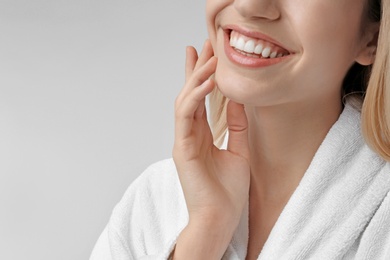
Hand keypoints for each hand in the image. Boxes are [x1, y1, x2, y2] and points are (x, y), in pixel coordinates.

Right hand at [172, 40, 249, 258]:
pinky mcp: (181, 148)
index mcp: (201, 136)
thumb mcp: (238, 151)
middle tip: (202, 45)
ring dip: (195, 78)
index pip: (200, 100)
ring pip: (185, 100)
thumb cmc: (227, 191)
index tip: (209, 56)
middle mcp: (189, 135)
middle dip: (196, 69)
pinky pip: (186, 116)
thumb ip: (236, 126)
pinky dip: (195, 97)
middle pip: (190, 94)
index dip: (203, 77)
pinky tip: (206, 82)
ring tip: (206, 56)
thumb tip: (239, 101)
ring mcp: (183, 141)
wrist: (220, 218)